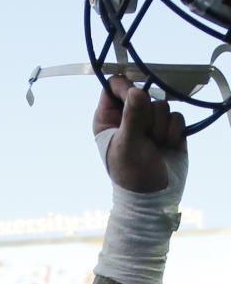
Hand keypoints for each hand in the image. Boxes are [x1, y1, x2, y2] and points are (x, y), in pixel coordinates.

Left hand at [93, 75, 186, 193]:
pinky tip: (166, 146)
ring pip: (162, 103)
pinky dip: (173, 131)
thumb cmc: (132, 174)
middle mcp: (127, 116)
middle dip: (147, 113)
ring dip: (160, 126)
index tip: (135, 96)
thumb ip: (132, 117)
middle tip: (143, 133)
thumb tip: (137, 91)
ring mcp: (149, 121)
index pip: (114, 86)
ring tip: (154, 145)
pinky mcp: (169, 127)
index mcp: (107, 118)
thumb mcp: (127, 144)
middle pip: (142, 92)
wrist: (155, 196)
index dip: (126, 87)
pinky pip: (176, 115)